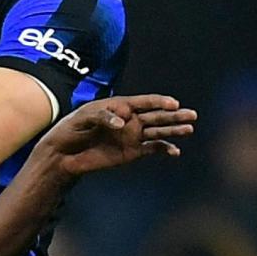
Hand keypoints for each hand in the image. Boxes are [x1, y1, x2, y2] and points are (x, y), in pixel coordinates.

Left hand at [34, 94, 196, 179]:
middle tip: (192, 114)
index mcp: (118, 107)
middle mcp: (129, 120)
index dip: (158, 102)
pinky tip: (175, 151)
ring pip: (157, 131)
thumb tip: (123, 123)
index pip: (142, 102)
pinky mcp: (131, 152)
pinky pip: (152, 149)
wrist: (64, 154)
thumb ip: (103, 117)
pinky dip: (164, 149)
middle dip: (174, 115)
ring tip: (189, 128)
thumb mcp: (83, 118)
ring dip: (173, 130)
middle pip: (155, 116)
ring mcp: (131, 136)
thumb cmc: (71, 130)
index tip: (173, 103)